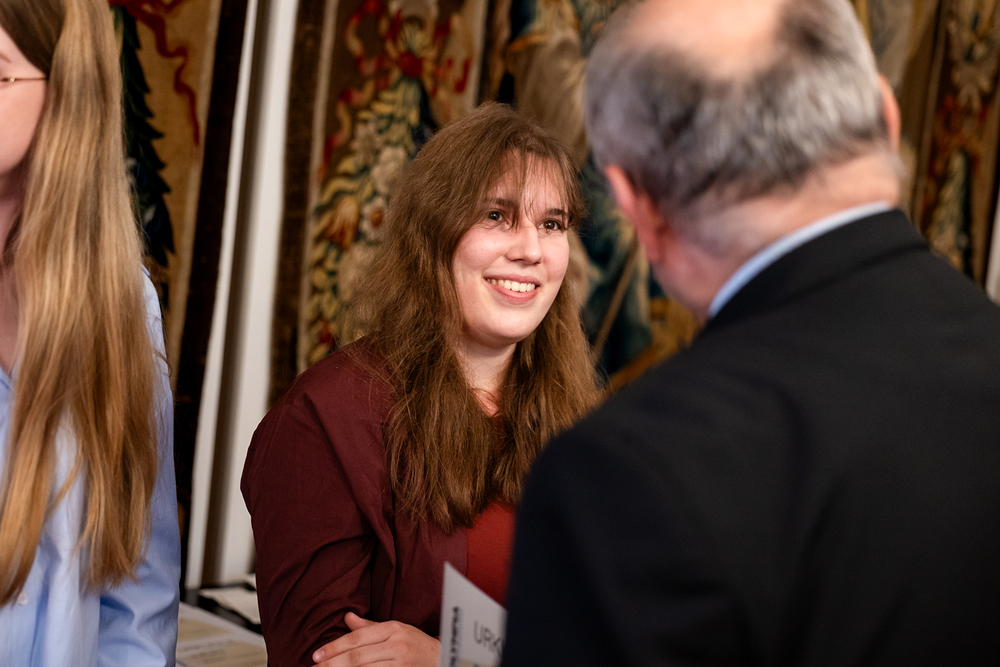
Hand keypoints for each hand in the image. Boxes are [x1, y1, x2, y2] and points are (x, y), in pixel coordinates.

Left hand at [312, 612, 439, 666]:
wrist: (442, 659)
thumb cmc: (414, 643)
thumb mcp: (395, 628)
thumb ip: (369, 626)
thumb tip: (347, 617)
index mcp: (393, 628)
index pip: (358, 638)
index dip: (335, 646)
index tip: (316, 654)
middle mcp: (397, 645)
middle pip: (358, 657)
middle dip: (333, 664)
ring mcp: (400, 664)